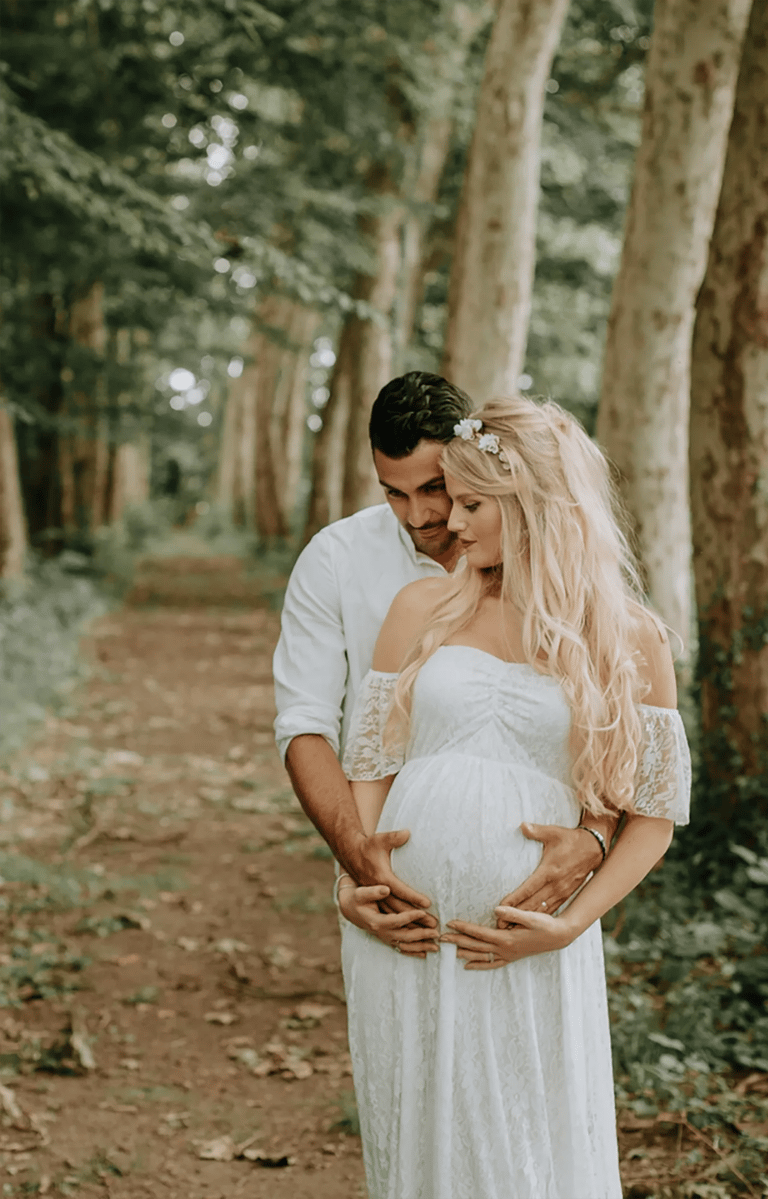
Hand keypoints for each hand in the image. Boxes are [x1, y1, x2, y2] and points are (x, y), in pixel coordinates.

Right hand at [338, 884, 439, 956]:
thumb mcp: (361, 893)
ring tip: (435, 947)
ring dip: (421, 947)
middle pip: (404, 937)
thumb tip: (386, 889)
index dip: (410, 917)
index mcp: (376, 922)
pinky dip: (413, 952)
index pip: (396, 921)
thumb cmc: (357, 898)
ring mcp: (385, 937)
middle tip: (436, 932)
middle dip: (421, 935)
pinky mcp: (387, 939)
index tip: (423, 912)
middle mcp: (381, 932)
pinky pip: (402, 948)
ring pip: (405, 945)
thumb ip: (373, 891)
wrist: (350, 909)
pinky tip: (425, 954)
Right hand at [344, 829, 436, 928]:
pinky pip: (390, 915)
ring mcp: (376, 897)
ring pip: (394, 915)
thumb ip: (394, 837)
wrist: (350, 855)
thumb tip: (407, 832)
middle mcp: (379, 890)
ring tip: (428, 930)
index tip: (428, 903)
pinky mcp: (376, 899)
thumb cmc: (368, 847)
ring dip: (410, 923)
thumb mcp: (379, 840)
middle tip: (433, 923)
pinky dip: (402, 924)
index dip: (414, 897)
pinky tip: (414, 930)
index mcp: (381, 877)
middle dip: (416, 916)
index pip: (400, 890)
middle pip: (399, 907)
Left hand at [441, 906, 575, 969]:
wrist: (559, 936)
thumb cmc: (545, 925)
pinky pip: (491, 964)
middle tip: (440, 938)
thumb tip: (496, 910)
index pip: (479, 933)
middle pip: (476, 946)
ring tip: (449, 951)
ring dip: (464, 953)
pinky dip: (479, 965)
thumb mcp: (531, 916)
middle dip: (457, 941)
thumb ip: (513, 913)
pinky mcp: (512, 957)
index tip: (449, 923)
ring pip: (481, 956)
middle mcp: (505, 949)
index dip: (463, 928)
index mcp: (506, 939)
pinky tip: (468, 966)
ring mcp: (508, 955)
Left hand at [496, 823, 602, 926]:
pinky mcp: (567, 894)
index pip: (528, 888)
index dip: (514, 900)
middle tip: (499, 925)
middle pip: (532, 904)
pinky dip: (540, 918)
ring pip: (541, 910)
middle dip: (515, 916)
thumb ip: (537, 831)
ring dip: (526, 921)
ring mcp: (562, 891)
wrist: (594, 847)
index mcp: (550, 870)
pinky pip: (551, 909)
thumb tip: (523, 825)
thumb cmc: (570, 839)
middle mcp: (556, 885)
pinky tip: (530, 925)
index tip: (500, 909)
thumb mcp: (553, 832)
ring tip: (511, 929)